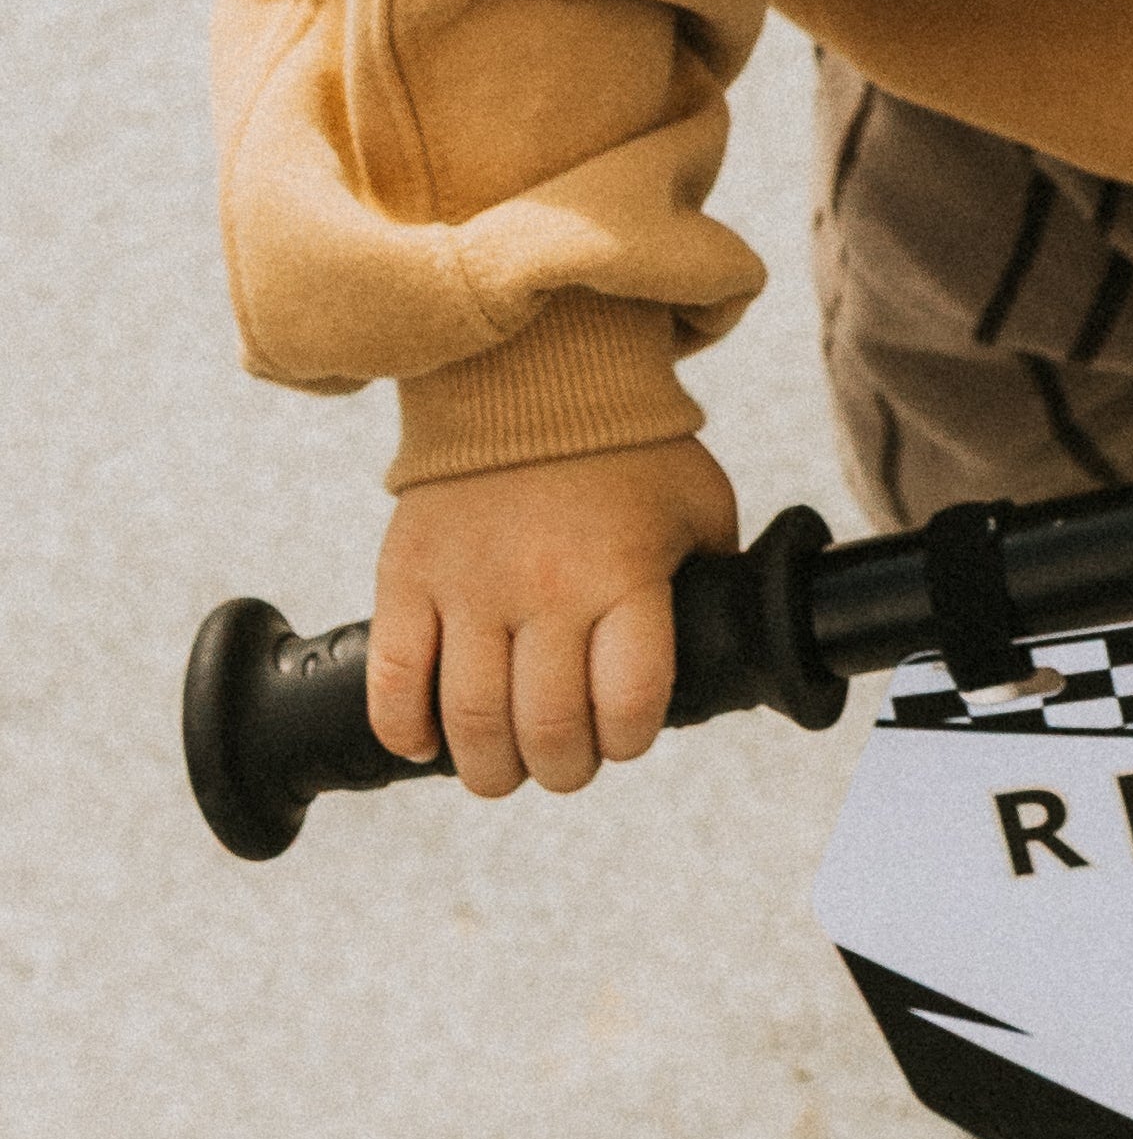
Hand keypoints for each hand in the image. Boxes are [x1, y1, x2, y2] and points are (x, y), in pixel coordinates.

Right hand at [369, 438, 739, 798]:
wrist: (537, 371)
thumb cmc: (631, 448)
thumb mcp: (698, 503)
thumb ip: (712, 574)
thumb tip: (733, 638)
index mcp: (627, 571)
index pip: (631, 699)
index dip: (630, 738)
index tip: (626, 735)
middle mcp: (548, 586)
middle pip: (546, 727)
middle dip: (562, 768)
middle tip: (565, 764)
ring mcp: (471, 585)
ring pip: (469, 720)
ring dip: (489, 767)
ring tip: (505, 766)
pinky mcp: (409, 576)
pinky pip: (393, 681)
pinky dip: (407, 730)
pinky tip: (428, 743)